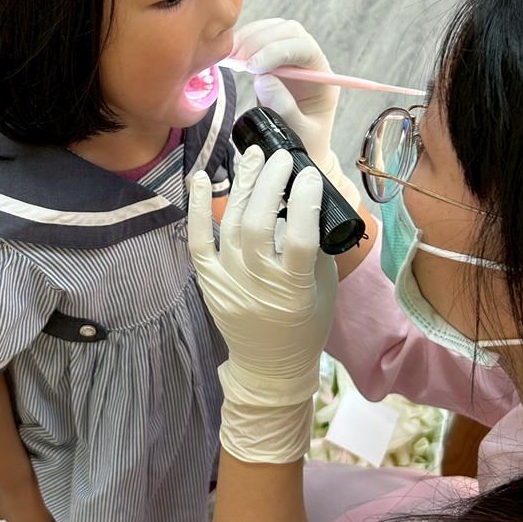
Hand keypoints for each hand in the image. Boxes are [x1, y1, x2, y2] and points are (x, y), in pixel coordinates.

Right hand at [0, 477, 58, 521]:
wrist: (14, 479)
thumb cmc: (38, 486)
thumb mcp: (54, 496)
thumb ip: (55, 506)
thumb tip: (56, 507)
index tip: (53, 516)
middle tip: (39, 510)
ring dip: (21, 520)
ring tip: (24, 504)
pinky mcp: (0, 513)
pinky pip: (5, 516)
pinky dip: (8, 511)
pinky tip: (11, 500)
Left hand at [189, 146, 337, 462]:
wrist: (270, 365)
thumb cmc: (305, 323)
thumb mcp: (325, 288)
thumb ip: (318, 247)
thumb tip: (308, 197)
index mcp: (295, 289)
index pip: (301, 239)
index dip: (304, 202)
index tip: (309, 174)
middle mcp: (259, 283)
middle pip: (260, 224)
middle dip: (271, 183)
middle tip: (281, 157)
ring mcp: (229, 281)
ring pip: (232, 225)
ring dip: (244, 185)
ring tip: (254, 156)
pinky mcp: (208, 280)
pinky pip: (198, 240)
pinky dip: (197, 209)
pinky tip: (203, 178)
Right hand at [232, 18, 359, 208]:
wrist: (300, 147)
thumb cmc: (305, 143)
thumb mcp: (298, 133)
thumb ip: (284, 108)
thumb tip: (263, 79)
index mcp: (323, 77)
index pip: (305, 48)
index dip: (278, 51)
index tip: (254, 69)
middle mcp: (309, 61)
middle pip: (289, 31)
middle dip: (261, 41)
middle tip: (238, 61)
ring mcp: (291, 56)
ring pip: (272, 29)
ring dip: (249, 38)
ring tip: (229, 58)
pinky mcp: (272, 58)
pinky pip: (258, 38)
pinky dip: (242, 42)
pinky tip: (229, 55)